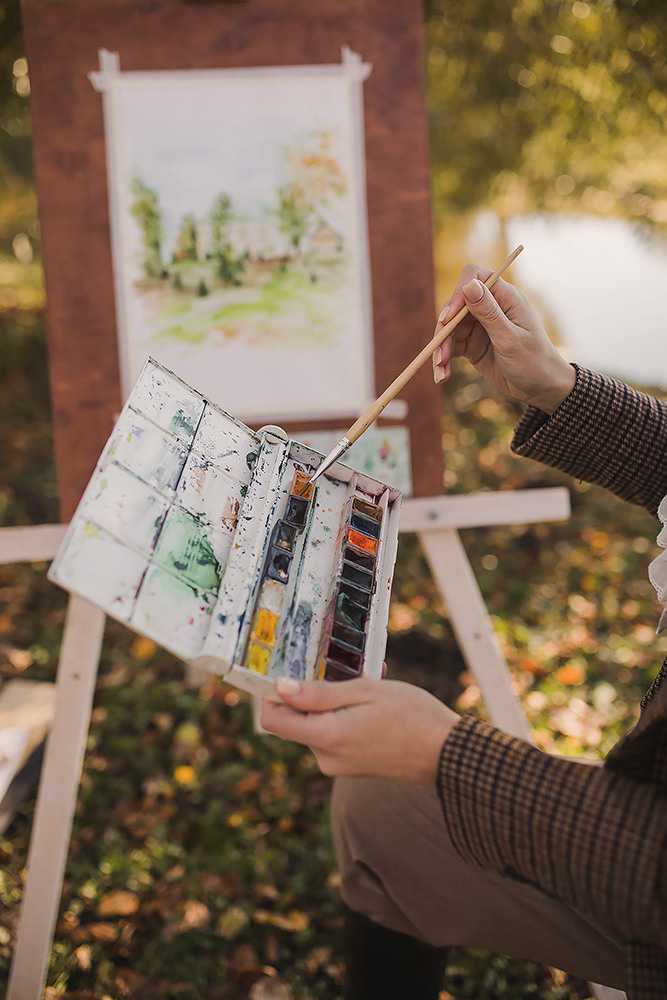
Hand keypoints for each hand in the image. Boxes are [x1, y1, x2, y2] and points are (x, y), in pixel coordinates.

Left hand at [260, 677, 458, 784]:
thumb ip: (320, 693)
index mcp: (327, 737)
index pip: (273, 720)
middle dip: (310, 693)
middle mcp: (327, 757)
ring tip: (367, 682)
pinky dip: (345, 716)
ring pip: (317, 726)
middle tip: (338, 668)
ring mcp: (339, 766)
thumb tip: (280, 689)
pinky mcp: (352, 767)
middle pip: (296, 721)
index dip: (270, 694)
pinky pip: (335, 736)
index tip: (281, 670)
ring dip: (333, 702)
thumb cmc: (413, 717)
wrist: (449, 755)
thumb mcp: (366, 692)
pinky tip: (372, 701)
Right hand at [432, 264, 575, 413]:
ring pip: (449, 329)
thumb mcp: (510, 339)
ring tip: (440, 373)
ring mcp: (480, 326)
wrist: (541, 388)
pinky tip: (443, 376)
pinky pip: (451, 346)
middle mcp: (490, 307)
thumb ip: (489, 312)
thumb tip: (469, 284)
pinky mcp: (472, 344)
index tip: (448, 320)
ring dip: (441, 349)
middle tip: (439, 356)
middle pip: (455, 307)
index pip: (474, 278)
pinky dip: (444, 360)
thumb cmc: (534, 361)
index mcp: (505, 298)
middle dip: (444, 331)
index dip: (457, 294)